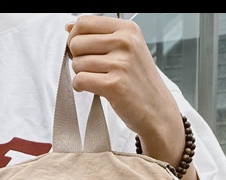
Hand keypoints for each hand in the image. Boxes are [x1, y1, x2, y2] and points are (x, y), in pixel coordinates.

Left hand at [65, 15, 198, 179]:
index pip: (84, 23)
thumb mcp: (128, 49)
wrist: (157, 110)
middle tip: (92, 69)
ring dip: (81, 75)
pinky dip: (81, 87)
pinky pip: (80, 80)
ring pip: (77, 63)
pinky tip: (94, 89)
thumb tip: (69, 27)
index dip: (75, 37)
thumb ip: (99, 36)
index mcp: (127, 29)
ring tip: (98, 80)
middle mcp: (125, 43)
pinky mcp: (114, 85)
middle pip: (77, 43)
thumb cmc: (140, 82)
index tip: (81, 50)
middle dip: (77, 58)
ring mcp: (120, 64)